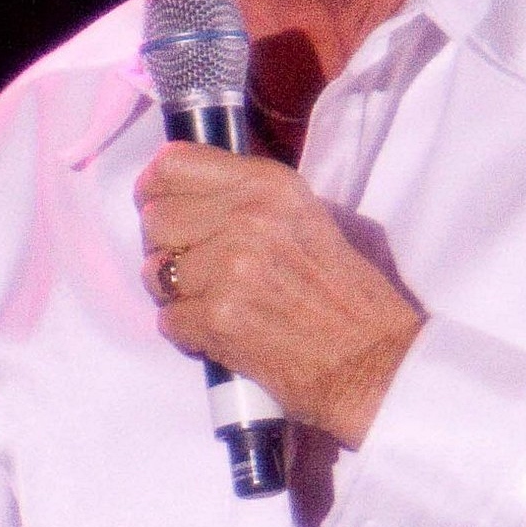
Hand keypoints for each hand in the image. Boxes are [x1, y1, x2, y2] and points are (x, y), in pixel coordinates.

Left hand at [133, 141, 421, 446]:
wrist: (371, 362)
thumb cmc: (342, 294)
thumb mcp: (304, 216)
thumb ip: (244, 197)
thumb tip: (173, 192)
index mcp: (270, 185)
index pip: (171, 164)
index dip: (154, 190)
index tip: (160, 207)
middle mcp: (249, 217)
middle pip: (154, 219)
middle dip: (165, 249)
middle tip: (196, 271)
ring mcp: (232, 267)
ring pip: (154, 272)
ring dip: (175, 295)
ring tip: (213, 304)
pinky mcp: (219, 318)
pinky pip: (166, 320)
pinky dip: (187, 333)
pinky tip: (221, 333)